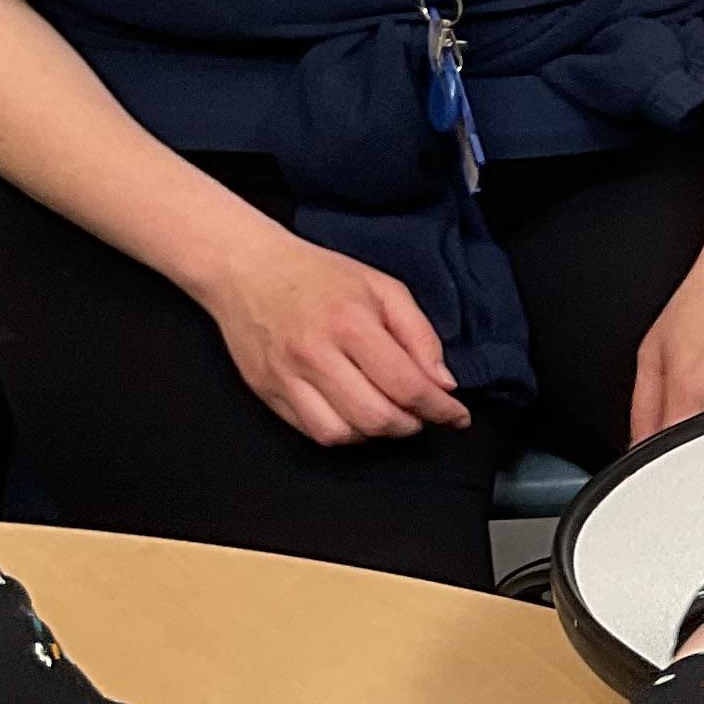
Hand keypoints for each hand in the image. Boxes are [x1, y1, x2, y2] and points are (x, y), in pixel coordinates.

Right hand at [203, 221, 466, 445]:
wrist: (245, 268)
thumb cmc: (319, 276)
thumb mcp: (382, 288)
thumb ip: (420, 335)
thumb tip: (444, 383)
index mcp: (349, 323)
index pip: (406, 385)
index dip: (440, 409)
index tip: (458, 416)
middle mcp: (315, 354)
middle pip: (377, 419)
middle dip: (412, 424)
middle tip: (421, 413)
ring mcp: (286, 377)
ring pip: (344, 435)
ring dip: (377, 434)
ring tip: (388, 412)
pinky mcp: (267, 392)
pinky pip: (314, 432)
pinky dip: (344, 433)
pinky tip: (356, 414)